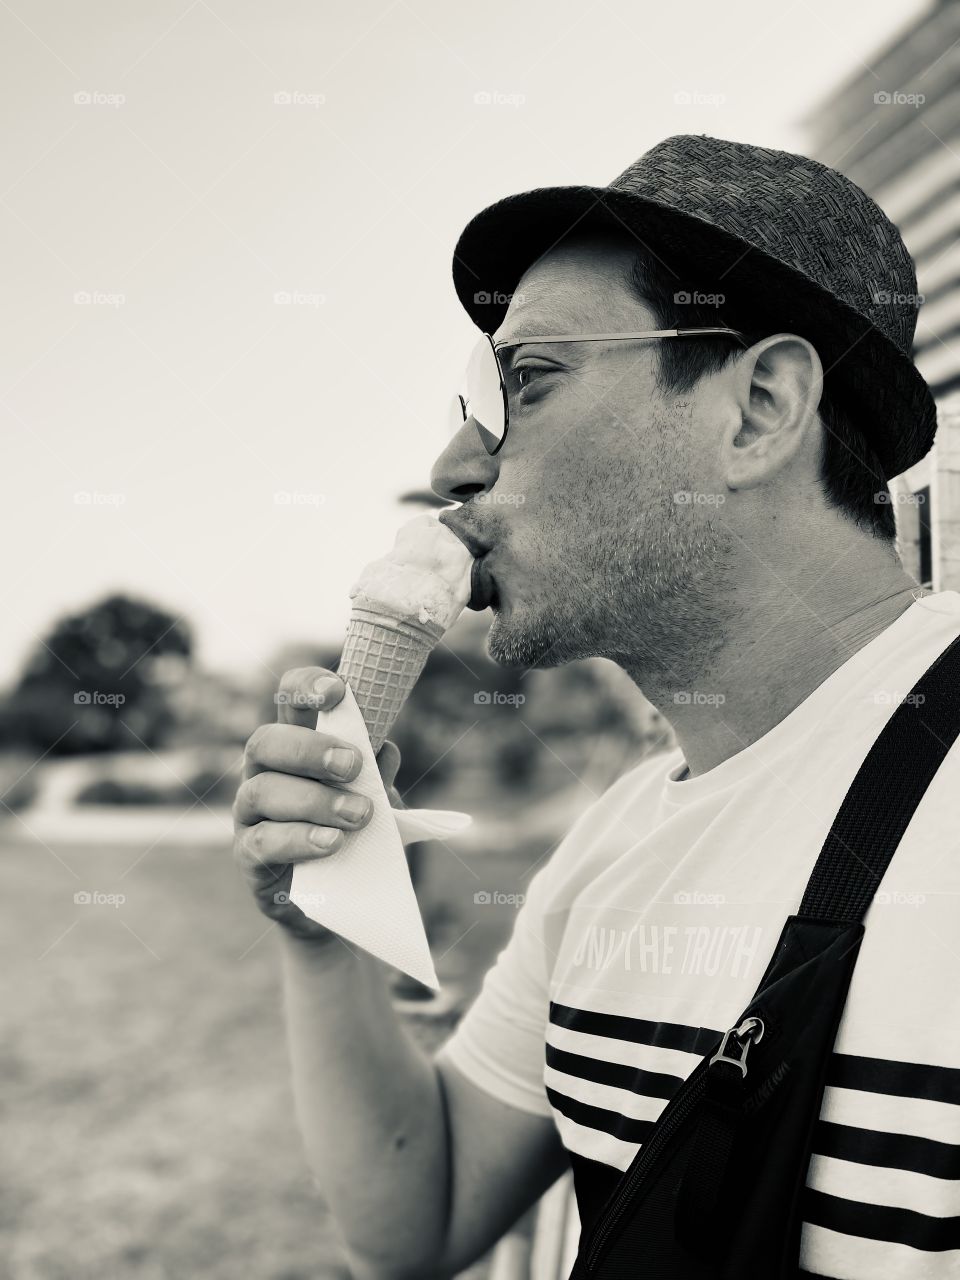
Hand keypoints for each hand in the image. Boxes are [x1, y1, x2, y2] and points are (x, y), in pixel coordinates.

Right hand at [231, 667, 400, 942]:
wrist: (342, 902)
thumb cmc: (357, 837)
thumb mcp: (379, 806)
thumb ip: (379, 778)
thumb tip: (386, 751)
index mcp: (296, 748)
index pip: (288, 702)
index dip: (306, 687)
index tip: (338, 691)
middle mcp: (264, 773)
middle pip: (265, 742)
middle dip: (309, 748)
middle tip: (352, 765)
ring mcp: (250, 815)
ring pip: (262, 792)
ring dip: (314, 800)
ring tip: (358, 815)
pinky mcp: (249, 857)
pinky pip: (263, 842)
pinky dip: (300, 839)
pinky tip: (333, 843)